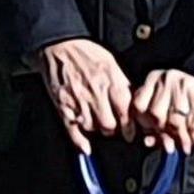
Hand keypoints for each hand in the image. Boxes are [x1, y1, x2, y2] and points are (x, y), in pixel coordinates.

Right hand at [39, 38, 133, 152]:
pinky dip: (79, 141)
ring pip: (92, 128)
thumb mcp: (111, 64)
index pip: (126, 111)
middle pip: (110, 124)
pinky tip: (85, 147)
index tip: (131, 131)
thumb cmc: (86, 53)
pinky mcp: (62, 105)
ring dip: (97, 130)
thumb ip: (122, 84)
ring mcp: (78, 100)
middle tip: (114, 128)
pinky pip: (72, 129)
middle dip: (113, 130)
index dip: (130, 126)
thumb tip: (133, 103)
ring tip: (97, 124)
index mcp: (111, 81)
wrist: (59, 45)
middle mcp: (95, 92)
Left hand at [132, 67, 193, 152]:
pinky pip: (192, 123)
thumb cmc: (183, 106)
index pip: (138, 105)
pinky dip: (191, 137)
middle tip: (169, 144)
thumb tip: (148, 142)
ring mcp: (186, 85)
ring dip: (178, 138)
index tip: (151, 136)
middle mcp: (168, 78)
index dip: (143, 124)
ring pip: (174, 120)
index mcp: (153, 79)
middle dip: (162, 132)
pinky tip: (191, 141)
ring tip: (182, 146)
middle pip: (156, 113)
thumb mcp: (163, 112)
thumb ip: (152, 127)